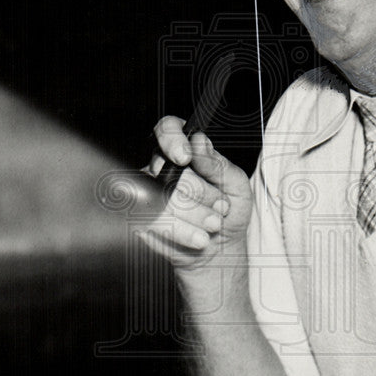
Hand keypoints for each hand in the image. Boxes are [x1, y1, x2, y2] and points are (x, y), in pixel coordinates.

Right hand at [140, 116, 252, 270]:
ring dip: (193, 214)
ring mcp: (147, 192)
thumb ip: (216, 163)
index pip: (167, 129)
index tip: (185, 157)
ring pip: (159, 196)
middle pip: (168, 168)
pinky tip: (198, 236)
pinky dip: (180, 231)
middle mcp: (162, 168)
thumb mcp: (235, 183)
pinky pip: (153, 220)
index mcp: (184, 150)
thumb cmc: (227, 211)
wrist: (220, 247)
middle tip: (221, 206)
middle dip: (200, 192)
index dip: (171, 139)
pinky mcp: (140, 218)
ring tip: (214, 224)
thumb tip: (199, 142)